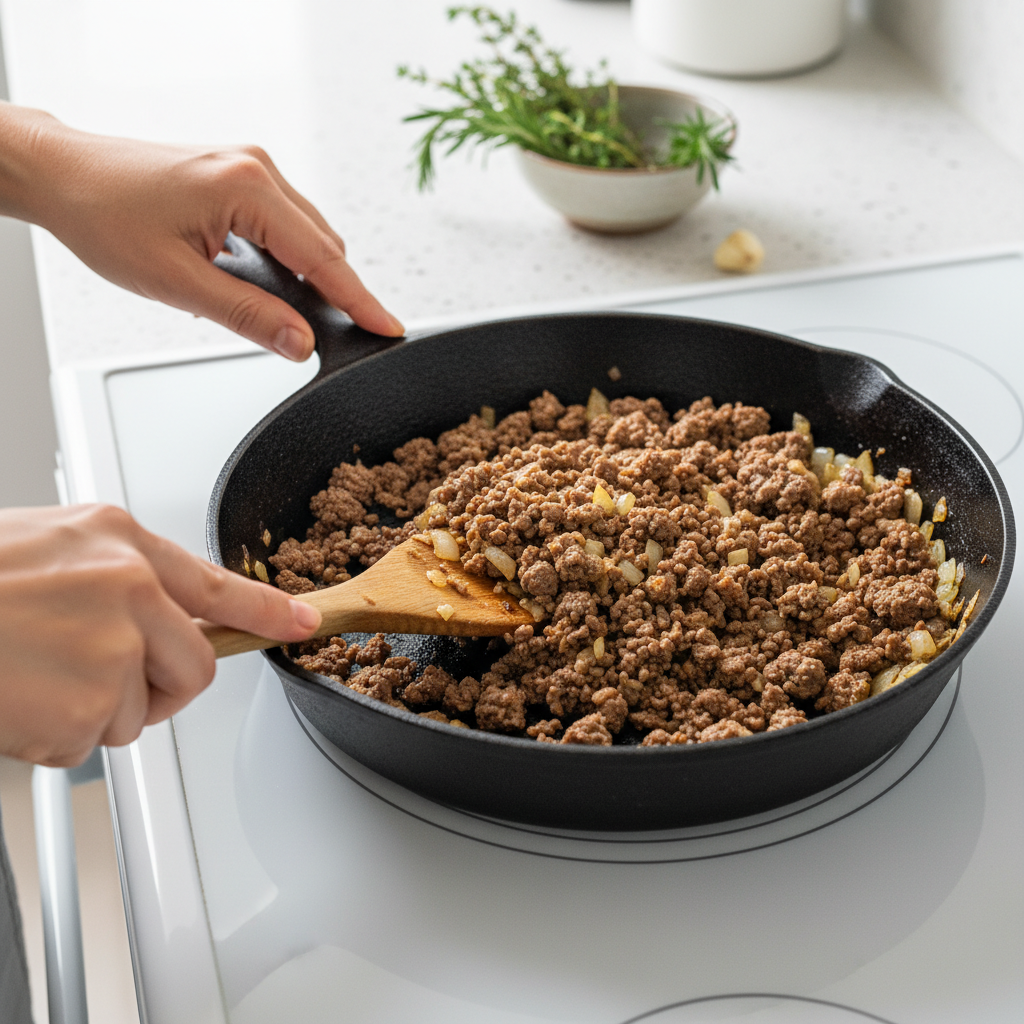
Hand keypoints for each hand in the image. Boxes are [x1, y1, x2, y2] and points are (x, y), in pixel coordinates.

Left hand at [0, 103, 403, 359]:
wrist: (63, 176)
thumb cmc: (104, 217)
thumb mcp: (177, 283)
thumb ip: (247, 316)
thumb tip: (299, 343)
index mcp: (247, 188)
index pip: (324, 259)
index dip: (359, 301)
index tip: (389, 329)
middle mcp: (256, 168)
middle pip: (324, 245)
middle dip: (334, 293)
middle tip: (332, 338)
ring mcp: (249, 166)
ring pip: (307, 234)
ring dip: (307, 275)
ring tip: (285, 311)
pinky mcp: (239, 174)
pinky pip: (285, 222)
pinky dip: (286, 257)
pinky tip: (262, 280)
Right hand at [0, 504, 321, 765]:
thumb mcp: (54, 547)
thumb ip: (117, 577)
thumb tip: (157, 613)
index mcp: (121, 543)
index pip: (219, 583)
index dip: (267, 611)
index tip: (301, 625)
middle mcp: (129, 590)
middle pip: (193, 668)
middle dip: (158, 688)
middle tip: (101, 680)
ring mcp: (111, 649)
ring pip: (134, 713)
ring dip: (88, 711)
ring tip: (31, 673)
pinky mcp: (85, 706)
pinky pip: (88, 742)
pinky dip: (51, 735)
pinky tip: (16, 697)